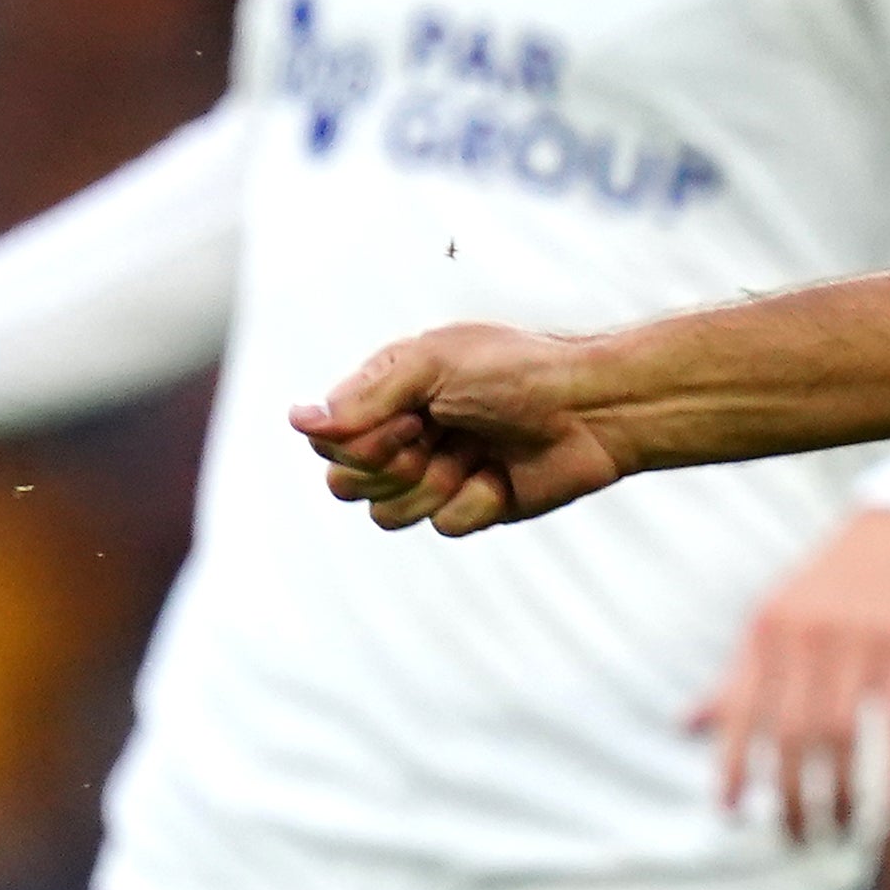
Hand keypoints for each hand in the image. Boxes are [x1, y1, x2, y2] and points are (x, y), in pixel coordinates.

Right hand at [297, 321, 626, 532]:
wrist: (590, 410)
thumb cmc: (515, 371)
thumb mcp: (431, 363)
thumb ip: (363, 396)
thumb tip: (298, 420)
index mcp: (386, 397)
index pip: (329, 443)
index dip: (362, 443)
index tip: (411, 416)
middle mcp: (402, 438)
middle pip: (347, 486)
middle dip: (392, 468)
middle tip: (440, 436)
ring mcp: (434, 476)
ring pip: (388, 516)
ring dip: (434, 486)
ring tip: (476, 454)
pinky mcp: (471, 507)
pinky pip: (444, 526)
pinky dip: (476, 500)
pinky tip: (503, 476)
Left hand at [699, 506, 889, 839]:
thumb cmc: (835, 584)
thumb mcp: (776, 618)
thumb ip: (739, 675)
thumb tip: (687, 725)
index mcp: (765, 630)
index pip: (739, 712)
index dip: (732, 767)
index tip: (732, 815)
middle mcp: (805, 635)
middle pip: (789, 736)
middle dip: (791, 798)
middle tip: (800, 839)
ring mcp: (859, 640)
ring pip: (841, 736)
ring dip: (842, 795)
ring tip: (843, 832)